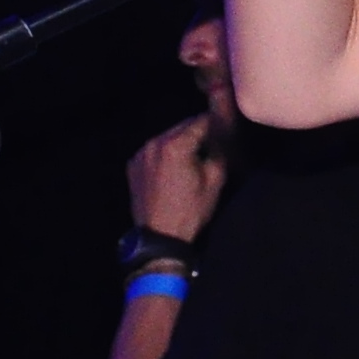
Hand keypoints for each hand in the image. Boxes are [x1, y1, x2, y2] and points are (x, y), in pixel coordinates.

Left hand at [126, 114, 227, 243]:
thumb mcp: (215, 180)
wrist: (159, 237)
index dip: (216, 123)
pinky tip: (172, 169)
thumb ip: (218, 150)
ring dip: (180, 142)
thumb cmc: (191, 210)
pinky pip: (154, 150)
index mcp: (175, 145)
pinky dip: (165, 153)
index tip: (225, 129)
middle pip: (182, 126)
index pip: (201, 121)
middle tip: (210, 145)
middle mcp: (154, 143)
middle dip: (197, 132)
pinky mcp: (133, 165)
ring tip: (191, 158)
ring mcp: (141, 154)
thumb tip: (219, 135)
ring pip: (167, 137)